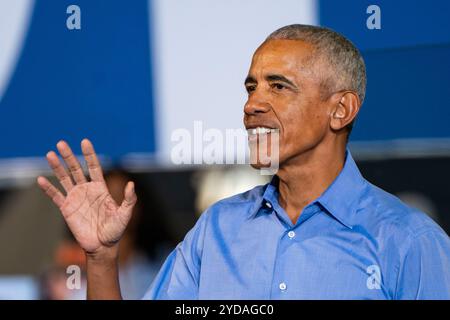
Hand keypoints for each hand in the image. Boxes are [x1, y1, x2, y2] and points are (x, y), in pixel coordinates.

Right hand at [37, 139, 136, 254]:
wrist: (103, 246)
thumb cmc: (115, 230)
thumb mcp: (125, 214)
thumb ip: (129, 199)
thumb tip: (131, 184)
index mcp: (100, 188)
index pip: (93, 167)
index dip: (89, 154)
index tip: (84, 141)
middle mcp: (87, 190)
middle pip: (76, 169)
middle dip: (69, 156)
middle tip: (61, 143)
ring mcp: (75, 198)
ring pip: (64, 179)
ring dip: (57, 167)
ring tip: (50, 154)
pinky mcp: (67, 209)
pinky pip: (56, 196)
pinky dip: (48, 188)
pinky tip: (40, 180)